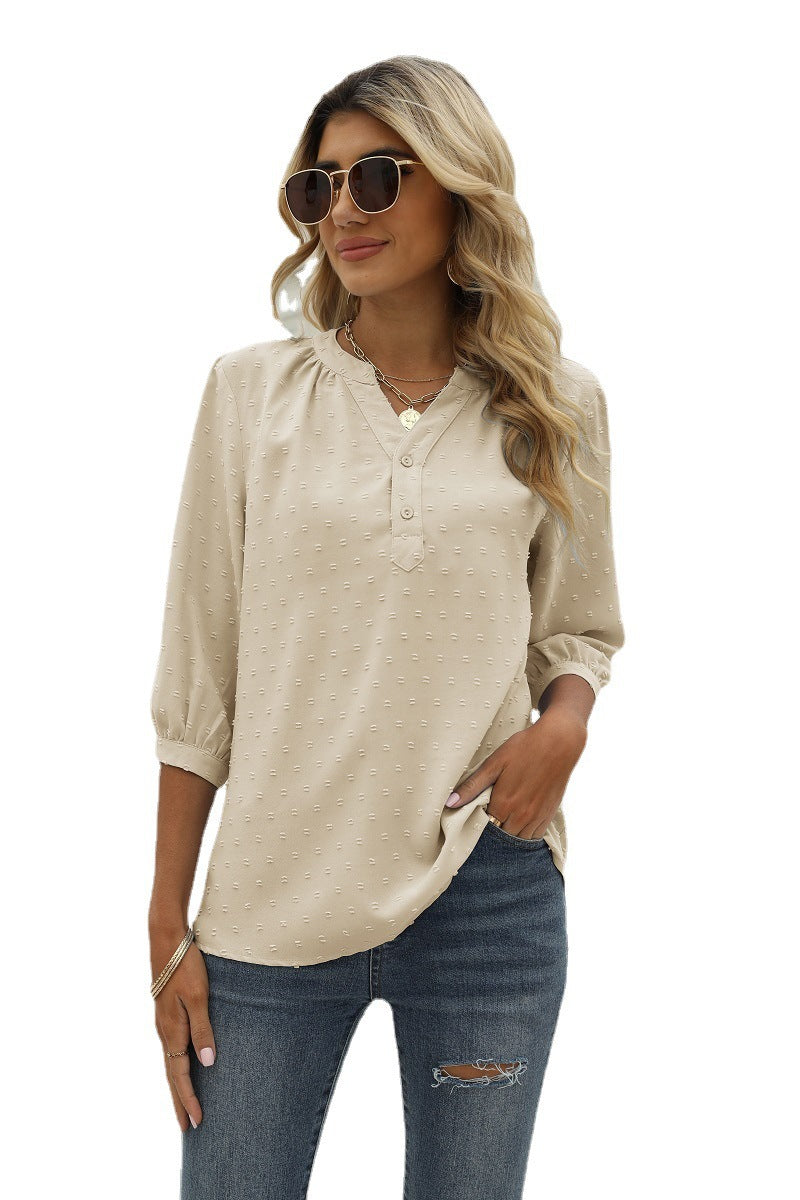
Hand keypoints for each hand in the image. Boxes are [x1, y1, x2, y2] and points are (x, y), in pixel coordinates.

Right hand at [150, 923, 216, 1130]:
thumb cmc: (185, 966)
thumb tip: (207, 1064)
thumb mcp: (198, 997)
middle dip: (180, 1101)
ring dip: (177, 1086)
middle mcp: (165, 1031)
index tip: (196, 1123)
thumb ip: (203, 1030)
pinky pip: (171, 1048)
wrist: (166, 939)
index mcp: (172, 1031)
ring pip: (170, 1062)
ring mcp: (164, 1022)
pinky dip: (176, 1066)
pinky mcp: (167, 1013)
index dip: (188, 1100)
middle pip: (171, 1075)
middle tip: (186, 1128)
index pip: (180, 1075)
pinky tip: (184, 1066)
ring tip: (184, 1105)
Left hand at [445, 708, 587, 838]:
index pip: (483, 828)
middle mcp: (521, 816)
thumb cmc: (524, 748)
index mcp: (503, 804)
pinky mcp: (549, 815)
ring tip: (503, 818)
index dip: (477, 823)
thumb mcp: (494, 763)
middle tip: (488, 816)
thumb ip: (472, 786)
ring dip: (508, 833)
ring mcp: (536, 818)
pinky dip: (524, 833)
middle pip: (500, 836)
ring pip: (517, 839)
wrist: (559, 742)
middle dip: (492, 830)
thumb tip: (449, 803)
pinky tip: (519, 820)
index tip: (473, 815)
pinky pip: (533, 837)